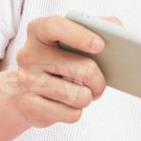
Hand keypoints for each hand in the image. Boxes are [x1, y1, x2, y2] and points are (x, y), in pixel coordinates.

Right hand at [5, 14, 114, 128]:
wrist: (25, 90)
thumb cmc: (59, 59)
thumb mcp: (72, 39)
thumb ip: (96, 26)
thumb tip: (116, 26)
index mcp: (38, 31)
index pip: (54, 26)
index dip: (79, 35)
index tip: (100, 45)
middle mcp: (28, 55)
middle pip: (83, 69)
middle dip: (99, 80)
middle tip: (99, 83)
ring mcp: (26, 81)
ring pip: (80, 96)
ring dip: (88, 97)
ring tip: (81, 92)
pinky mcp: (29, 106)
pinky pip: (71, 114)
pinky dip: (76, 111)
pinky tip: (65, 104)